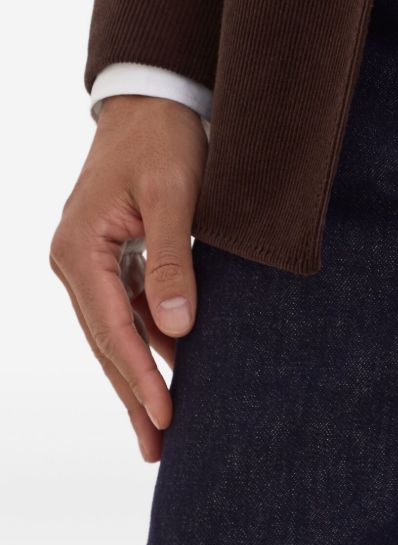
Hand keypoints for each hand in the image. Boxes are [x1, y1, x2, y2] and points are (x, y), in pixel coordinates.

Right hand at [49, 96, 207, 462]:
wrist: (154, 97)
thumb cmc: (163, 138)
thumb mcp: (174, 195)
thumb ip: (172, 261)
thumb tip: (175, 331)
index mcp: (78, 249)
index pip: (111, 329)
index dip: (139, 377)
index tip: (166, 416)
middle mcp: (75, 260)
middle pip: (106, 340)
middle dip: (133, 393)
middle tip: (159, 447)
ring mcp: (89, 259)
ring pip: (115, 329)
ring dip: (140, 372)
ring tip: (163, 424)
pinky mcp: (111, 252)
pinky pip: (127, 306)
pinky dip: (147, 337)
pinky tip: (170, 365)